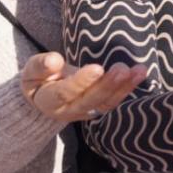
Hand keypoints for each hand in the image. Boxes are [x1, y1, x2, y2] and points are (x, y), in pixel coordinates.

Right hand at [20, 52, 146, 122]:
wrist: (44, 95)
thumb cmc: (38, 79)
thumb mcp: (31, 70)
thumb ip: (41, 66)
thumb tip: (54, 61)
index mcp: (49, 101)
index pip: (65, 93)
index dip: (81, 82)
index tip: (97, 68)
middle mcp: (69, 111)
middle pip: (90, 101)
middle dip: (108, 86)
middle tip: (122, 69)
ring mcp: (86, 112)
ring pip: (106, 103)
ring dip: (125, 87)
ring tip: (139, 70)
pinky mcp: (99, 108)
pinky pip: (114, 100)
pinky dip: (128, 88)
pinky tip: (140, 73)